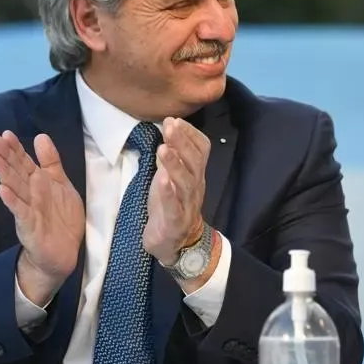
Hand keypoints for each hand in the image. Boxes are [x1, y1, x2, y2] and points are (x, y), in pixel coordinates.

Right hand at [0, 131, 84, 298]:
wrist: (63, 252)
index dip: (15, 148)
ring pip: (14, 188)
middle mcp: (30, 194)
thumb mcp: (61, 185)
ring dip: (3, 172)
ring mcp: (28, 209)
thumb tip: (40, 136)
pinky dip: (11, 200)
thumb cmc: (60, 217)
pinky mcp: (29, 225)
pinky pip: (19, 210)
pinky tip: (1, 189)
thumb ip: (51, 162)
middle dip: (6, 156)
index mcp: (38, 183)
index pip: (24, 162)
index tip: (5, 133)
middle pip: (16, 171)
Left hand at [142, 117, 210, 265]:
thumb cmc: (170, 205)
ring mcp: (186, 204)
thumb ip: (170, 157)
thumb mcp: (170, 177)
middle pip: (194, 162)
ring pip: (185, 182)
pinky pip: (174, 206)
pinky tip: (161, 179)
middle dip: (182, 142)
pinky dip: (168, 192)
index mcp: (195, 174)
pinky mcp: (175, 221)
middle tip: (170, 125)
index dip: (190, 134)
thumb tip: (167, 130)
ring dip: (175, 164)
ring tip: (164, 148)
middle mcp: (195, 187)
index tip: (175, 119)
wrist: (175, 244)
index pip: (201, 150)